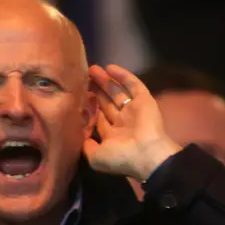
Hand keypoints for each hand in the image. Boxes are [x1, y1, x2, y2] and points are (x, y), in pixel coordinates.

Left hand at [83, 64, 181, 180]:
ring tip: (92, 69)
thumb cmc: (120, 157)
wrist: (147, 154)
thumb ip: (86, 145)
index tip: (76, 97)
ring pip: (117, 92)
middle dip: (96, 91)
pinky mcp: (144, 100)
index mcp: (113, 136)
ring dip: (106, 81)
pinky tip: (110, 67)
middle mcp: (123, 122)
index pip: (99, 118)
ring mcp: (134, 110)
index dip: (89, 107)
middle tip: (84, 77)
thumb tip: (77, 136)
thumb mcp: (96, 157)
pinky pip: (133, 85)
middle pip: (107, 102)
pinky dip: (123, 76)